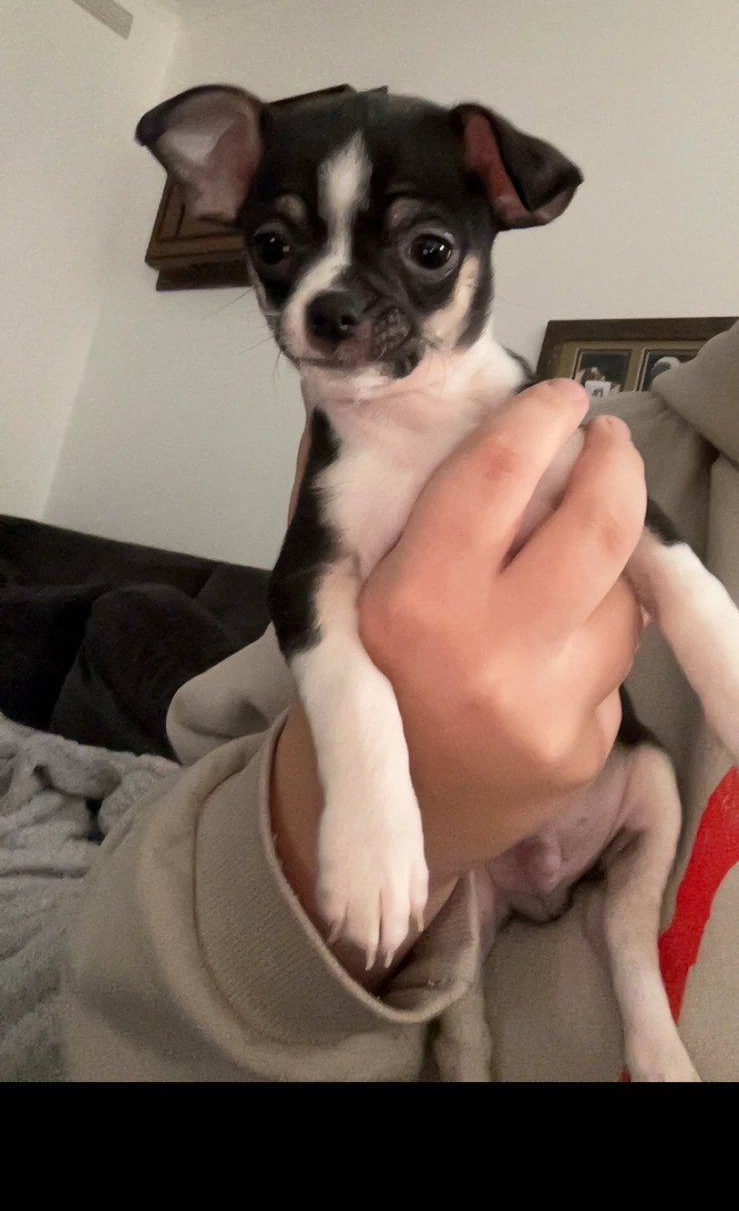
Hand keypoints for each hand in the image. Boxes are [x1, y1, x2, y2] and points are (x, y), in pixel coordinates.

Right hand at [272, 379, 645, 982]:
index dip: (541, 417)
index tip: (560, 396)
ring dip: (604, 561)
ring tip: (558, 567)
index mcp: (413, 601)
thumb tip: (409, 400)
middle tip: (606, 442)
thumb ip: (367, 492)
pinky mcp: (585, 749)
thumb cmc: (366, 677)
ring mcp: (546, 709)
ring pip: (623, 593)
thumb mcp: (333, 581)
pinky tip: (554, 649)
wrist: (384, 814)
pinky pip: (620, 658)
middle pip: (599, 525)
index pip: (500, 473)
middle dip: (615, 465)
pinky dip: (597, 635)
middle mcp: (487, 654)